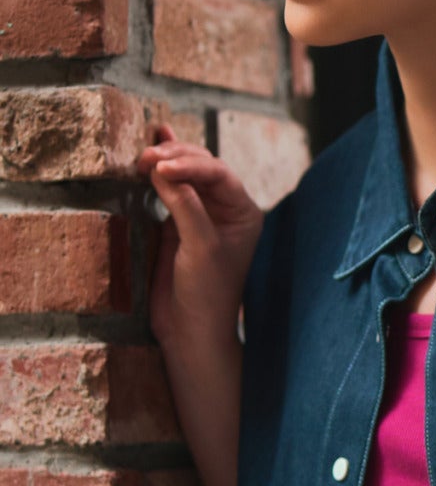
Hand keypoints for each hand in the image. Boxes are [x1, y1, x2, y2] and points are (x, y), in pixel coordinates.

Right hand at [136, 124, 264, 347]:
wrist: (191, 330)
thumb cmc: (207, 292)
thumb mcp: (199, 246)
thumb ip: (184, 206)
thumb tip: (161, 169)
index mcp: (243, 212)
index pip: (218, 174)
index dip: (190, 164)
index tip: (161, 166)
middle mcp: (225, 209)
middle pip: (202, 168)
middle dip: (175, 158)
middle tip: (145, 157)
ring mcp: (200, 214)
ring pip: (184, 175)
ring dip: (165, 161)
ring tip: (142, 155)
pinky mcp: (176, 224)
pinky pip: (168, 191)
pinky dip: (157, 174)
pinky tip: (149, 155)